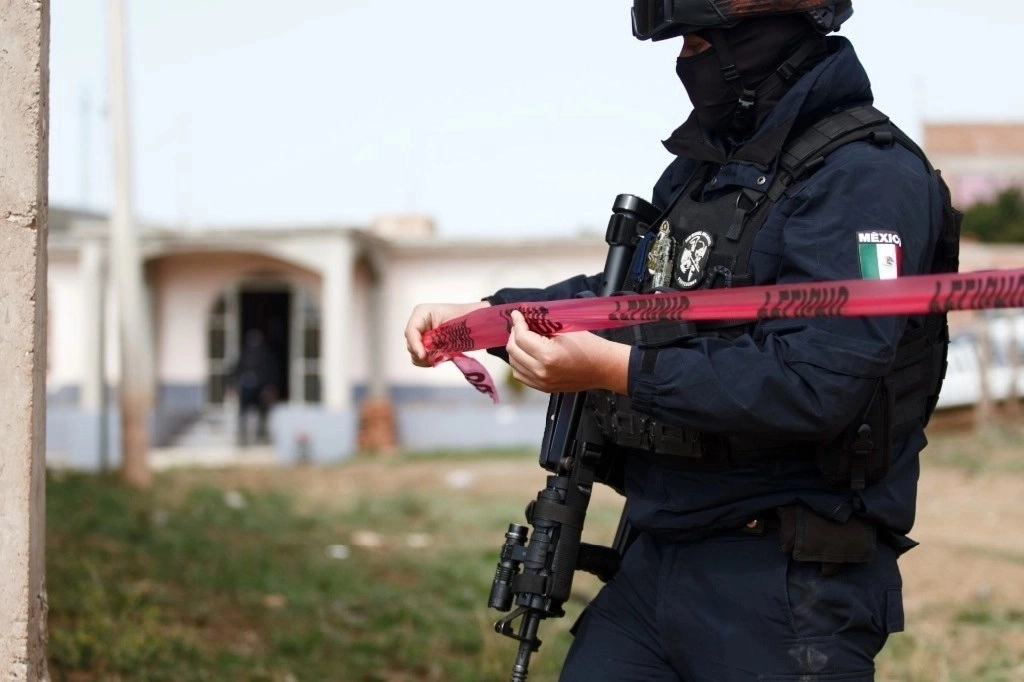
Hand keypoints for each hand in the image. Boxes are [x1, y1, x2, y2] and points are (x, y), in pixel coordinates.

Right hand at [405, 301, 489, 366]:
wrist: (473, 320)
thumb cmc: (464, 317)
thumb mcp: (452, 326)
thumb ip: (438, 340)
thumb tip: (428, 355)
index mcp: (422, 313)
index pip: (411, 331)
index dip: (415, 345)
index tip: (423, 356)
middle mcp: (418, 323)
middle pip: (411, 344)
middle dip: (423, 353)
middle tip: (437, 357)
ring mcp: (420, 334)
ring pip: (414, 352)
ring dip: (426, 358)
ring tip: (441, 356)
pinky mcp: (424, 344)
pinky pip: (419, 358)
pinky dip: (428, 361)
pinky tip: (439, 357)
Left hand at [506, 310, 629, 393]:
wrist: (604, 368)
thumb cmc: (590, 347)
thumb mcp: (566, 329)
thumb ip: (543, 325)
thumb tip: (526, 319)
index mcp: (547, 355)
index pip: (521, 337)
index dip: (517, 323)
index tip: (517, 314)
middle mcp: (541, 371)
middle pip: (513, 351)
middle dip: (514, 335)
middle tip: (520, 325)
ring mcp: (541, 382)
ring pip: (514, 364)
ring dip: (515, 350)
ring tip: (522, 339)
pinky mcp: (544, 388)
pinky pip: (521, 375)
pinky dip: (519, 363)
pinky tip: (526, 354)